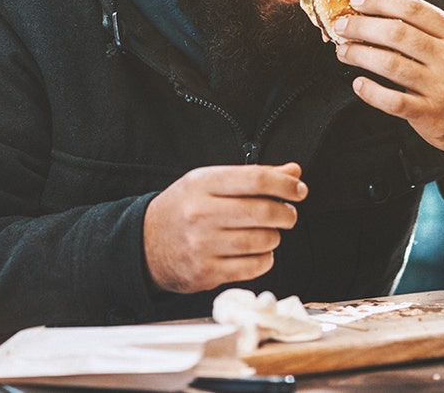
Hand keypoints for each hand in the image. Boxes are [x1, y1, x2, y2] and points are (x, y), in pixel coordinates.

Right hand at [143, 163, 306, 293]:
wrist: (145, 244)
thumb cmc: (183, 209)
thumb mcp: (210, 183)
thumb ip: (253, 177)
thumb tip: (292, 172)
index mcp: (202, 184)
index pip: (255, 179)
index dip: (285, 184)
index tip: (298, 190)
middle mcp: (200, 213)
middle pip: (262, 211)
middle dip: (285, 214)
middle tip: (288, 215)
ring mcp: (202, 245)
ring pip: (262, 240)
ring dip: (274, 237)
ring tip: (268, 233)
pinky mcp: (206, 272)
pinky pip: (253, 266)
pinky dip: (265, 259)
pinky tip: (258, 252)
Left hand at [333, 0, 443, 161]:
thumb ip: (426, 29)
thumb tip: (380, 8)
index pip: (413, 9)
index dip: (380, 2)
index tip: (356, 2)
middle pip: (398, 34)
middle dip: (363, 27)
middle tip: (342, 26)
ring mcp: (441, 87)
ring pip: (391, 65)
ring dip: (360, 55)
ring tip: (343, 52)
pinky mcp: (431, 114)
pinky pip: (393, 101)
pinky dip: (371, 92)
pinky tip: (358, 83)